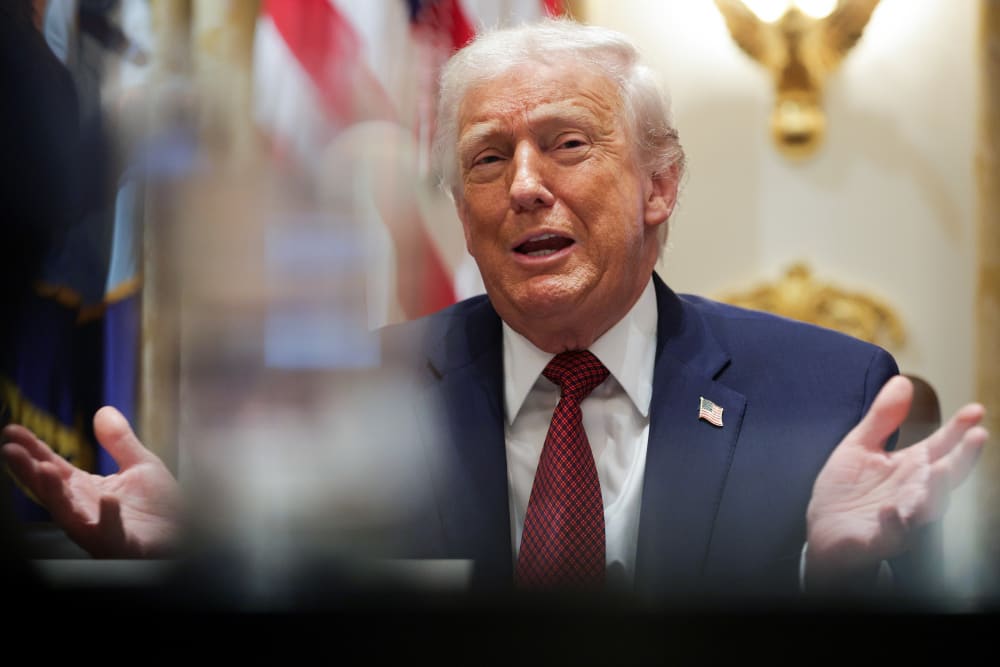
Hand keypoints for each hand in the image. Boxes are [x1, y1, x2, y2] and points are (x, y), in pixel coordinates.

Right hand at [2, 406, 181, 557]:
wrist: (189, 535)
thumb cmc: (163, 508)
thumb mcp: (142, 466)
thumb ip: (121, 442)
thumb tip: (103, 411)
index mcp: (88, 491)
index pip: (54, 468)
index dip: (33, 450)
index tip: (12, 431)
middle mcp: (86, 512)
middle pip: (52, 491)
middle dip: (29, 472)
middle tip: (10, 450)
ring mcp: (102, 531)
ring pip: (71, 515)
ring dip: (55, 493)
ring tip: (44, 468)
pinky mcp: (124, 546)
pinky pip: (112, 535)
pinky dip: (108, 519)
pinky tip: (108, 500)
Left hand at [805, 375, 987, 589]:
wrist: (823, 532)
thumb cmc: (847, 490)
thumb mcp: (860, 446)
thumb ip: (882, 418)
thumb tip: (902, 380)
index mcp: (911, 469)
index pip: (941, 447)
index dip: (959, 430)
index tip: (976, 410)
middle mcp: (913, 493)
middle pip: (945, 476)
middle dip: (963, 458)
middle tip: (978, 436)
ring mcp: (900, 518)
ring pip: (926, 508)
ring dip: (935, 491)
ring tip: (941, 469)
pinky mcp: (879, 540)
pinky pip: (891, 535)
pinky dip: (893, 524)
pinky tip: (890, 510)